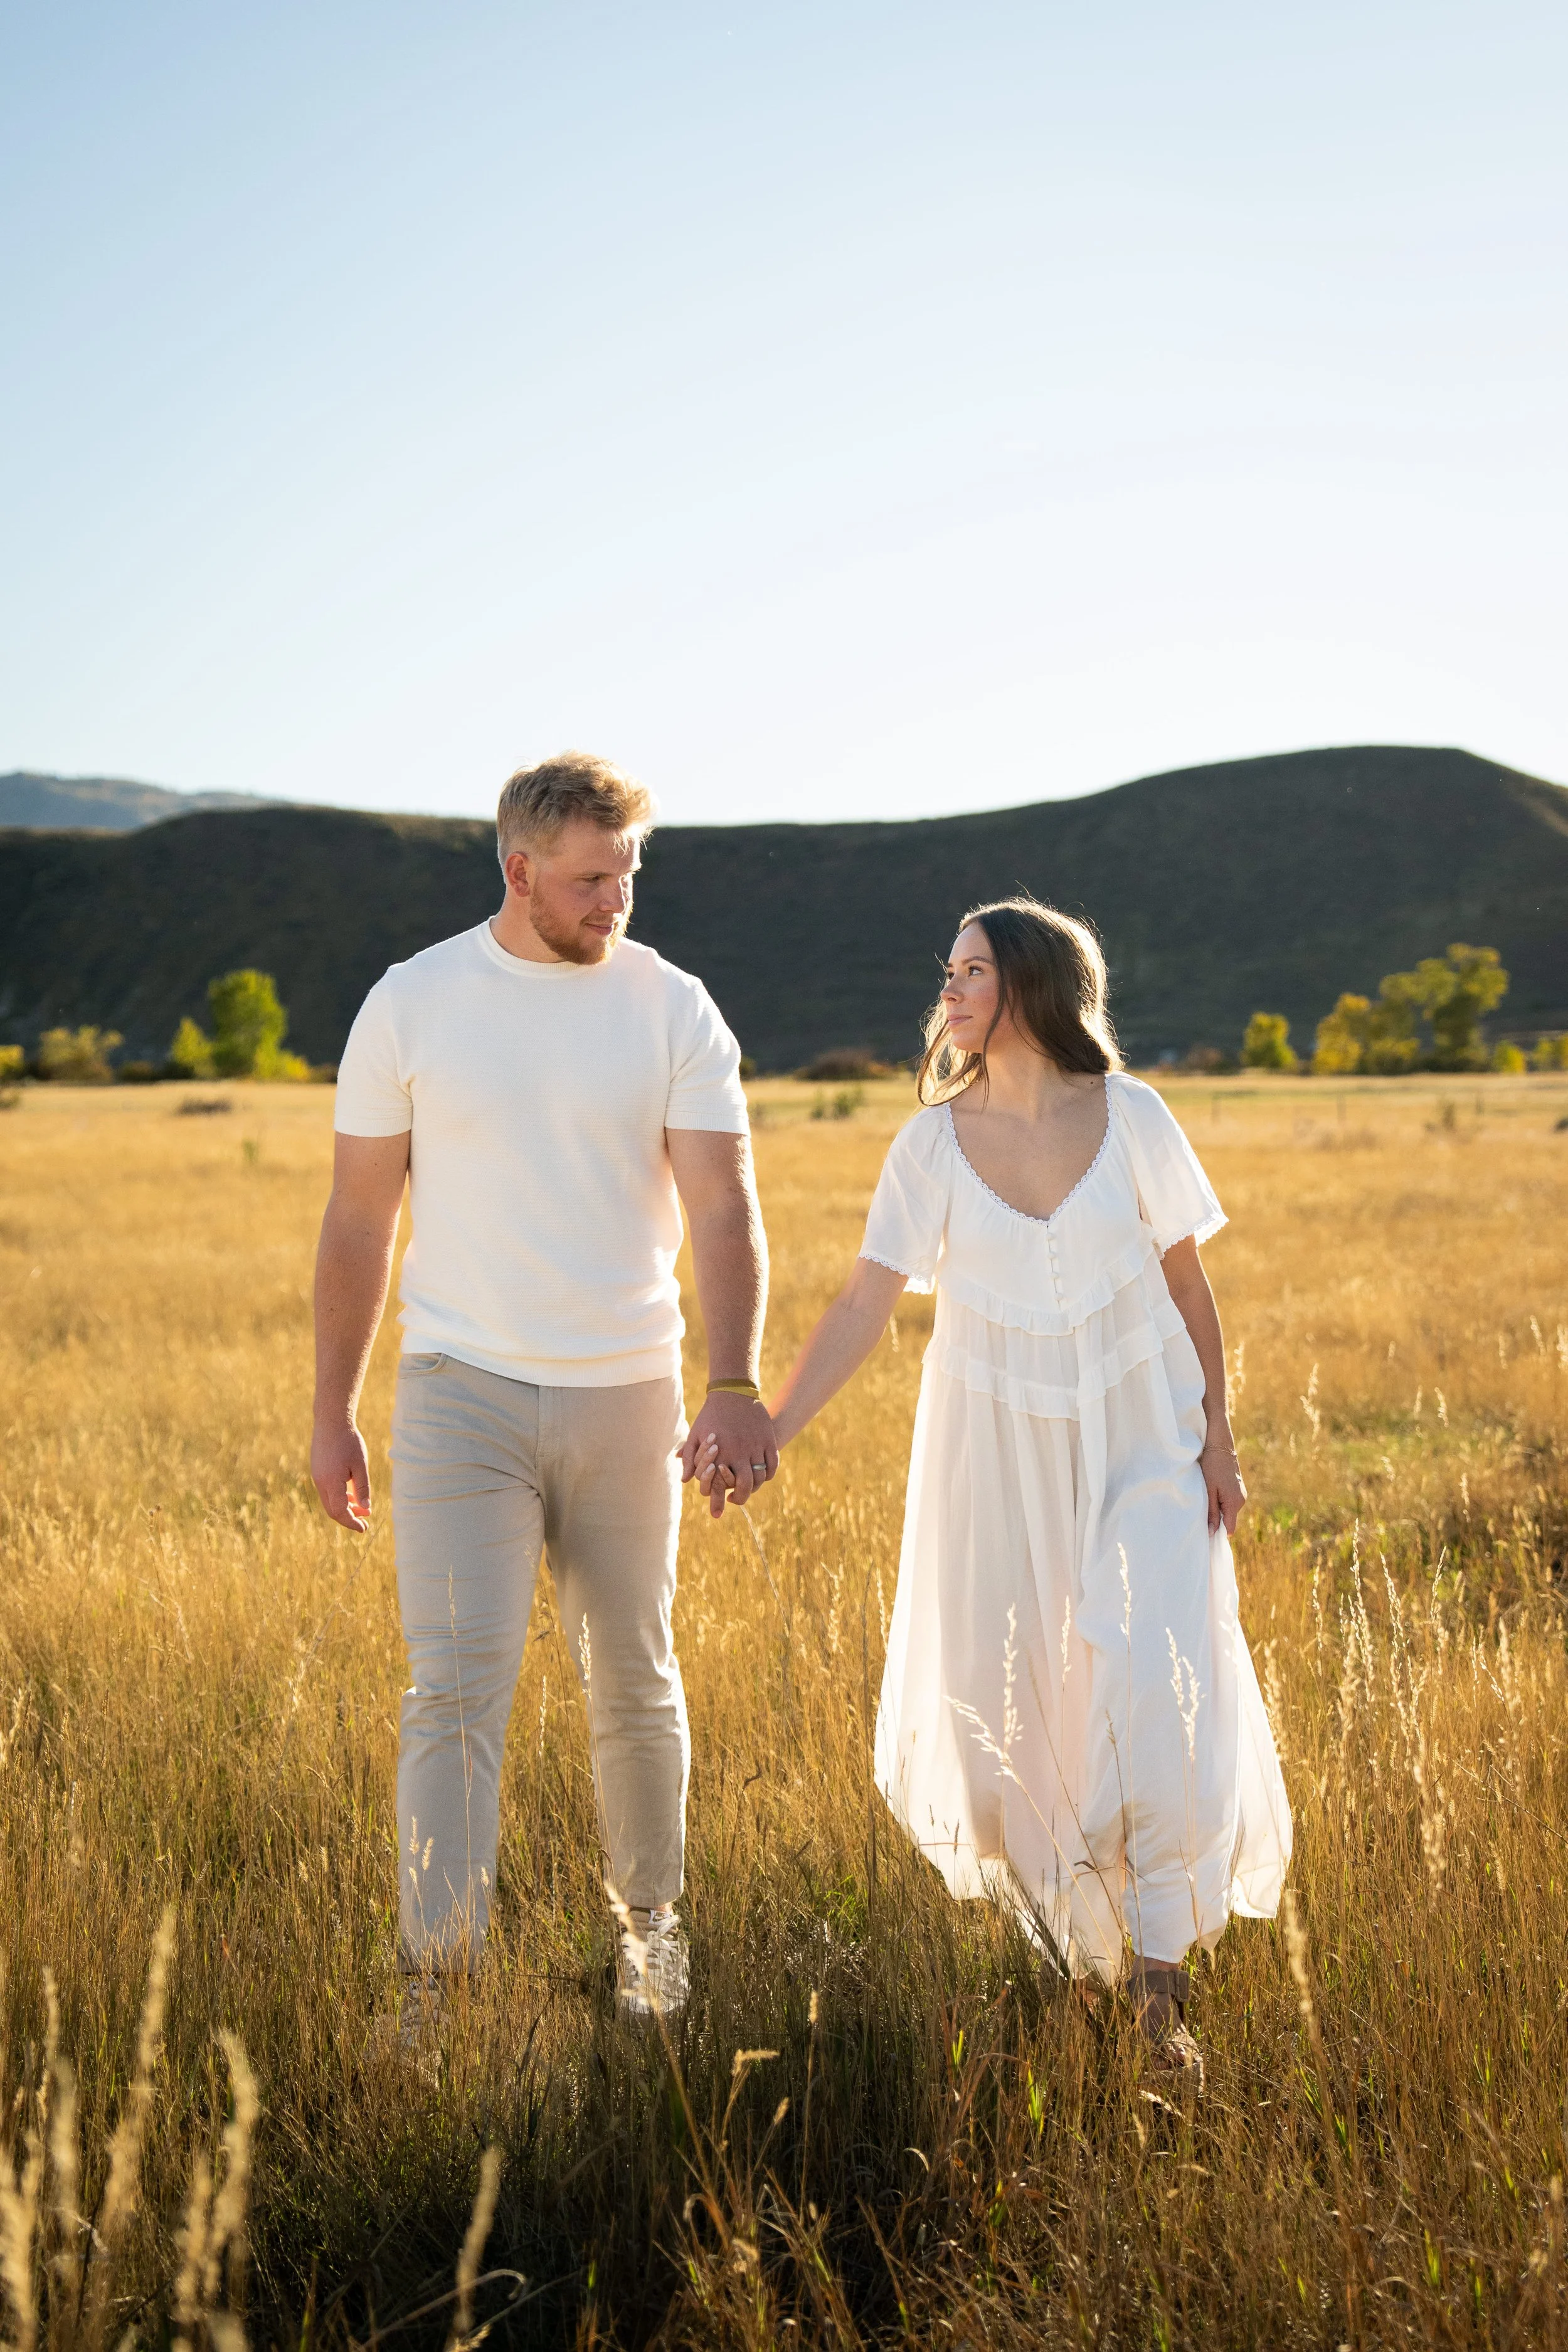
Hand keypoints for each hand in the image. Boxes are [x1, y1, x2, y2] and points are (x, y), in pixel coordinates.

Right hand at [311, 1420, 371, 1530]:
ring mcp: (317, 1476)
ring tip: (362, 1510)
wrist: (331, 1421)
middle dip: (348, 1518)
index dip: (352, 1522)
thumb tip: (366, 1508)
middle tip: (364, 1523)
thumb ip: (362, 1488)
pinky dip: (339, 1497)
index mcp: (331, 1482)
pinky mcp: (318, 1471)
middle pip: (332, 1510)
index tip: (364, 1528)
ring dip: (345, 1508)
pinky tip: (352, 1496)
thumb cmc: (349, 1441)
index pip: (340, 1512)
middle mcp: (321, 1482)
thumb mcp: (360, 1465)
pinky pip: (327, 1491)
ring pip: (329, 1501)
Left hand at [678, 1392, 776, 1518]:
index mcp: (720, 1454)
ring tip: (747, 1487)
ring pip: (760, 1478)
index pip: (720, 1486)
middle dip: (741, 1498)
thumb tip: (686, 1481)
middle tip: (734, 1500)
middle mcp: (739, 1453)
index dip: (718, 1503)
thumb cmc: (710, 1415)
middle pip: (746, 1487)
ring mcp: (756, 1446)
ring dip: (754, 1487)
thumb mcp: (695, 1435)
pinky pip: (772, 1465)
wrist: (732, 1392)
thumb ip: (690, 1458)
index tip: (717, 1513)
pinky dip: (767, 1474)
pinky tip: (760, 1475)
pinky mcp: (769, 1440)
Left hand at [1200, 1430, 1245, 1536]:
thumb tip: (1212, 1532)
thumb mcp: (1209, 1490)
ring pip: (1228, 1510)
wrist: (1219, 1445)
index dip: (1219, 1533)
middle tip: (1202, 1513)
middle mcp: (1241, 1500)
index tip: (1207, 1535)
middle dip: (1217, 1520)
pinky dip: (1221, 1501)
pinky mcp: (1239, 1488)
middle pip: (1229, 1519)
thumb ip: (1212, 1512)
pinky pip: (1230, 1502)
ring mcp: (1241, 1494)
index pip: (1229, 1528)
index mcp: (1234, 1502)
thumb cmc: (1212, 1466)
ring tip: (1207, 1498)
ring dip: (1218, 1509)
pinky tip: (1213, 1493)